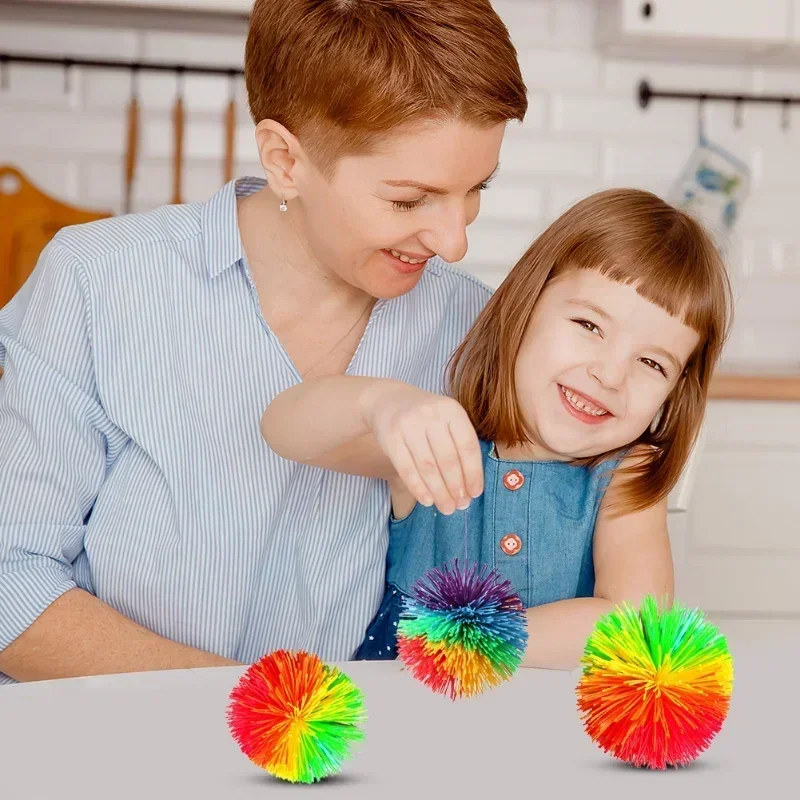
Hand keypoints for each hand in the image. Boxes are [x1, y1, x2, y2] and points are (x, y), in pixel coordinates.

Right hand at [359, 382, 483, 513]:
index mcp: (452, 410)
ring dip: (439, 492)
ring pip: (428, 467)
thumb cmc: (426, 418)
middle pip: (448, 459)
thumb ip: (460, 446)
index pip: (468, 447)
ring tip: (446, 508)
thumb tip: (471, 487)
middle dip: (456, 487)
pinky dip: (418, 488)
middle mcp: (431, 415)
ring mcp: (409, 425)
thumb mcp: (447, 420)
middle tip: (460, 506)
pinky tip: (427, 500)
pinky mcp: (391, 437)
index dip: (473, 473)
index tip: (475, 493)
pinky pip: (407, 469)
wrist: (388, 401)